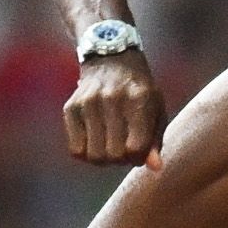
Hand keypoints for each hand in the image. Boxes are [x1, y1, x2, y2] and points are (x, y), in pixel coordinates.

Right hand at [63, 48, 164, 168]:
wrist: (111, 60)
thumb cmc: (139, 92)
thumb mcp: (156, 110)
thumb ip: (155, 140)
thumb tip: (154, 168)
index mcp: (139, 99)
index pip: (136, 148)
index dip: (139, 157)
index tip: (138, 150)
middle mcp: (112, 99)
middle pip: (114, 155)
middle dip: (121, 160)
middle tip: (123, 148)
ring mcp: (88, 102)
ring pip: (93, 155)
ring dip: (103, 159)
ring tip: (109, 145)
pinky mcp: (71, 107)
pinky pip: (75, 150)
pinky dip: (86, 152)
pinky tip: (95, 140)